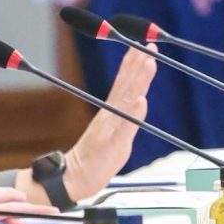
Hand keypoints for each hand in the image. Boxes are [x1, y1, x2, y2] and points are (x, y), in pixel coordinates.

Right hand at [58, 45, 156, 199]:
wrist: (75, 177)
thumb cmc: (97, 158)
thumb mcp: (117, 136)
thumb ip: (128, 118)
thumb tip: (140, 99)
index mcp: (112, 112)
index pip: (125, 84)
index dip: (134, 65)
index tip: (143, 48)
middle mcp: (110, 115)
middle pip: (126, 86)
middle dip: (138, 64)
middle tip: (149, 46)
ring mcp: (111, 128)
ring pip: (127, 99)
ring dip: (138, 80)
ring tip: (148, 62)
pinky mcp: (112, 143)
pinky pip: (124, 126)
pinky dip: (133, 112)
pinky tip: (141, 99)